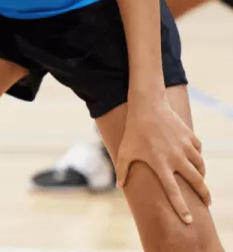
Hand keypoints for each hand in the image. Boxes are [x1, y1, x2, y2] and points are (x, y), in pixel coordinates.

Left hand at [116, 95, 209, 223]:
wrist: (147, 106)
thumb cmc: (134, 130)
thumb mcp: (125, 150)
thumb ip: (122, 170)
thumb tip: (119, 186)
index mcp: (160, 164)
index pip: (173, 191)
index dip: (181, 207)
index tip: (188, 220)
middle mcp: (175, 157)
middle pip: (196, 182)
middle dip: (204, 195)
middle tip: (206, 203)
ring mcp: (184, 146)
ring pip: (200, 167)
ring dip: (201, 175)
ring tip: (199, 180)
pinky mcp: (190, 137)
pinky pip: (199, 151)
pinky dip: (198, 157)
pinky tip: (194, 159)